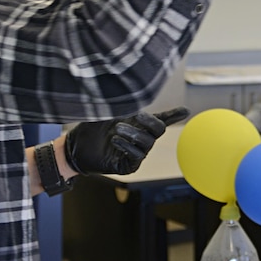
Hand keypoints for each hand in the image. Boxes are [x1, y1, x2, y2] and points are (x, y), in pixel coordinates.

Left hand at [64, 107, 186, 175]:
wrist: (75, 147)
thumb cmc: (92, 129)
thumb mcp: (108, 113)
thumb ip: (123, 106)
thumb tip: (132, 94)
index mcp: (139, 126)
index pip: (160, 120)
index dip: (174, 115)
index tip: (186, 111)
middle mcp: (141, 139)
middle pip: (158, 130)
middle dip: (149, 122)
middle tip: (135, 115)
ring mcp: (136, 153)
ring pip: (147, 143)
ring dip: (133, 133)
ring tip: (116, 129)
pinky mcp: (128, 166)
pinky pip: (136, 156)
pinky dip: (127, 146)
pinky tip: (115, 140)